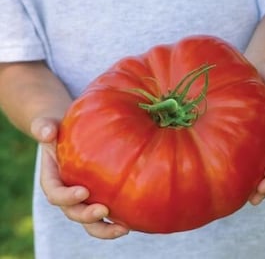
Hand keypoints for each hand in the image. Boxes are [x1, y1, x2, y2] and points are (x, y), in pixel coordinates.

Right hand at [31, 117, 128, 238]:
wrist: (72, 135)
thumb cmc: (61, 130)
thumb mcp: (49, 125)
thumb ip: (43, 127)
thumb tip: (46, 133)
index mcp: (53, 179)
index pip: (54, 193)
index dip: (66, 196)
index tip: (83, 191)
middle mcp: (67, 193)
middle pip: (73, 213)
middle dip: (87, 216)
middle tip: (103, 210)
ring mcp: (84, 199)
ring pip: (90, 222)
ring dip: (105, 228)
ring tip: (124, 228)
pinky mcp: (99, 197)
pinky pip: (106, 214)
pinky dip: (117, 221)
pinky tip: (132, 220)